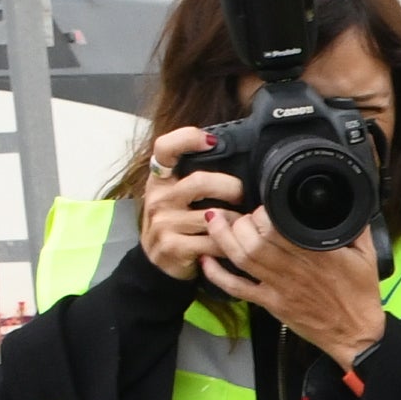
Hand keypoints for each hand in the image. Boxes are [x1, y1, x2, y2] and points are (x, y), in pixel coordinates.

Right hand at [135, 133, 242, 282]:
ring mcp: (163, 223)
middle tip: (242, 194)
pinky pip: (212, 241)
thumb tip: (229, 153)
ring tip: (243, 221)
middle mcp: (158, 197)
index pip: (164, 149)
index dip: (186, 138)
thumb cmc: (175, 220)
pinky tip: (233, 242)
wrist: (158, 261)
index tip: (211, 140)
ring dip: (235, 219)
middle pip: (200, 182)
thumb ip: (193, 175)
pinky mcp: (172, 246)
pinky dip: (228, 242)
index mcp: (159, 179)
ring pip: (212, 214)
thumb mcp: (175, 194)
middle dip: (230, 187)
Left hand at [205, 208, 388, 367]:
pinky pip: (237, 288)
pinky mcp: (270, 304)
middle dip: (238, 220)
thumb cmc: (361, 296)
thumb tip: (352, 200)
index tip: (263, 207)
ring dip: (222, 238)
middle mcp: (293, 268)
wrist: (356, 334)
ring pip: (241, 258)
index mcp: (316, 253)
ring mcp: (278, 287)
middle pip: (253, 238)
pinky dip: (217, 275)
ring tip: (213, 221)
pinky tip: (206, 261)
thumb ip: (357, 226)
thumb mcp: (367, 255)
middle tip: (235, 212)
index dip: (263, 212)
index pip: (278, 226)